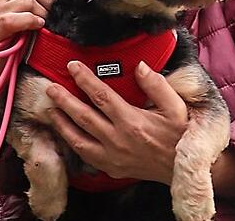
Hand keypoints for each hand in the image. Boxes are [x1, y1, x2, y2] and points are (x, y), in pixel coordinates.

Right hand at [0, 0, 64, 98]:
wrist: (0, 60)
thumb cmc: (19, 31)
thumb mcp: (32, 7)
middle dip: (50, 2)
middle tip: (51, 16)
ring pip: (30, 1)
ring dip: (43, 14)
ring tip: (43, 23)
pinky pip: (21, 18)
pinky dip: (33, 22)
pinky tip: (37, 27)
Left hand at [46, 61, 188, 183]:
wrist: (183, 168)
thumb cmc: (180, 135)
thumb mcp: (176, 107)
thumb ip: (157, 85)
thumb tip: (140, 67)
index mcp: (132, 121)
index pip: (102, 96)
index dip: (85, 79)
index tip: (73, 67)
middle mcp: (117, 140)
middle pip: (83, 116)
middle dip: (64, 99)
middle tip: (50, 87)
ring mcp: (112, 156)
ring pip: (78, 138)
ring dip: (62, 123)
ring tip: (51, 110)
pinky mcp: (111, 168)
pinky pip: (85, 155)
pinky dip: (72, 143)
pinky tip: (66, 134)